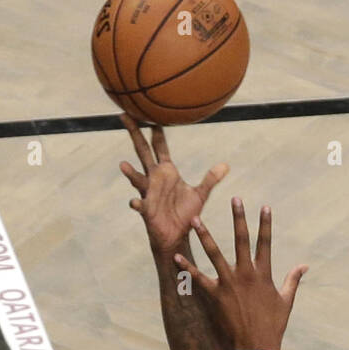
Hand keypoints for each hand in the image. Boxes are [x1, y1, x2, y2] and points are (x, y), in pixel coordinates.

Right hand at [119, 114, 227, 254]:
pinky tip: (135, 203)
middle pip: (142, 152)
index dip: (156, 131)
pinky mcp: (147, 210)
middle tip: (124, 114)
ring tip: (122, 164)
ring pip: (137, 179)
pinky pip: (140, 205)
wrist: (177, 237)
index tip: (150, 113)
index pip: (159, 147)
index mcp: (166, 172)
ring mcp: (148, 193)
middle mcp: (154, 179)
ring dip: (130, 173)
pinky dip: (137, 203)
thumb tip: (226, 165)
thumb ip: (210, 179)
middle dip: (134, 134)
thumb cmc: (185, 215)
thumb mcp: (200, 195)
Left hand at [174, 199, 306, 349]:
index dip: (265, 224)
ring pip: (214, 253)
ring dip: (204, 235)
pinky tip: (177, 255)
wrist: (256, 346)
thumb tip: (305, 266)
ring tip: (195, 219)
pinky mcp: (215, 295)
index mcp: (263, 274)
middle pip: (241, 240)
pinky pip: (198, 278)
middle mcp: (246, 274)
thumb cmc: (273, 325)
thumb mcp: (286, 301)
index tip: (264, 206)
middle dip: (238, 218)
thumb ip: (293, 280)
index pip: (265, 243)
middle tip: (235, 199)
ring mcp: (229, 283)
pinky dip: (187, 267)